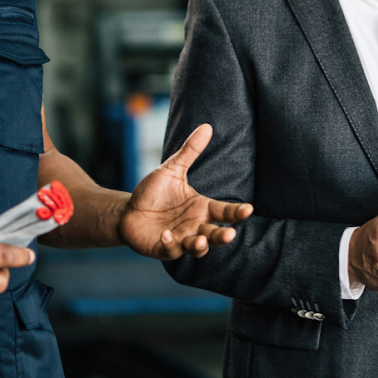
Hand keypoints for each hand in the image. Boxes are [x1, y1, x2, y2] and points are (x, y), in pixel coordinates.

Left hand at [119, 124, 252, 259]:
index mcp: (201, 208)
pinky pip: (170, 250)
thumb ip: (190, 151)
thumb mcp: (172, 169)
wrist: (129, 210)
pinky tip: (166, 235)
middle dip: (223, 237)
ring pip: (197, 248)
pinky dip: (170, 245)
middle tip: (230, 234)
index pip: (224, 212)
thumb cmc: (154, 192)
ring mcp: (181, 239)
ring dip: (200, 247)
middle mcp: (195, 226)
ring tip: (199, 241)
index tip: (248, 209)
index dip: (236, 212)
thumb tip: (206, 126)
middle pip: (215, 235)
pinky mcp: (163, 248)